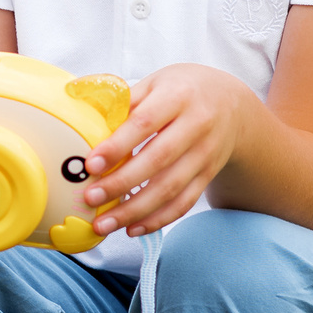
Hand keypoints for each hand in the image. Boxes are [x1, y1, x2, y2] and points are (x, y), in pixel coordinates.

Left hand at [76, 64, 258, 237]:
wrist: (233, 104)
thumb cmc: (182, 91)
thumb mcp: (156, 83)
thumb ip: (123, 101)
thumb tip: (80, 113)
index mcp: (178, 96)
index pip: (145, 123)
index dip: (117, 146)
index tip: (91, 164)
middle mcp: (197, 126)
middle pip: (158, 160)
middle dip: (122, 183)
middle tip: (91, 198)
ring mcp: (206, 154)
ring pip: (171, 188)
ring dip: (135, 210)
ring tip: (104, 224)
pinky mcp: (208, 175)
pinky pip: (184, 203)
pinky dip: (158, 219)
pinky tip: (132, 229)